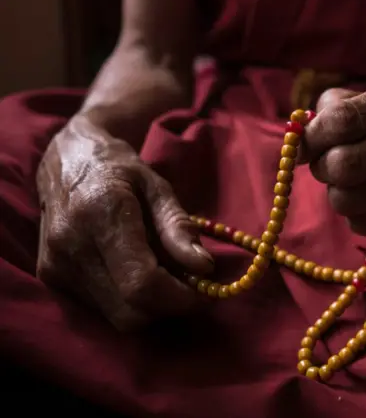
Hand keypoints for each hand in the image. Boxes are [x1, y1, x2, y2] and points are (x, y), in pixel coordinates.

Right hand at [36, 115, 214, 330]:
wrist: (64, 159)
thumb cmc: (119, 169)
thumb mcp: (158, 187)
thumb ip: (178, 227)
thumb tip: (203, 268)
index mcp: (101, 214)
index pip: (141, 283)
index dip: (178, 298)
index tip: (204, 294)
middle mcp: (70, 245)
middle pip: (130, 312)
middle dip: (167, 307)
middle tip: (188, 285)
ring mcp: (55, 265)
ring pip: (116, 318)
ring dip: (148, 307)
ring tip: (160, 273)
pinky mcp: (49, 276)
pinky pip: (100, 309)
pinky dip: (126, 300)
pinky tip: (133, 272)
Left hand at [300, 80, 365, 235]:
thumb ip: (340, 107)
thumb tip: (300, 136)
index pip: (343, 120)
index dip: (312, 136)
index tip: (304, 145)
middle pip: (343, 165)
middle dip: (322, 167)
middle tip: (329, 164)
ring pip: (348, 200)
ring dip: (336, 192)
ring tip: (349, 182)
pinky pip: (362, 224)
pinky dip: (354, 213)